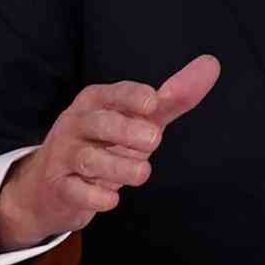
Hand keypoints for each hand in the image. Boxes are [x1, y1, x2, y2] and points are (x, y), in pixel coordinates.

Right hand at [0, 55, 221, 252]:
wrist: (53, 185)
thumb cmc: (105, 144)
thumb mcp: (138, 120)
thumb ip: (173, 97)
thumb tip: (211, 65)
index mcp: (95, 102)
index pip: (111, 94)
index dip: (130, 97)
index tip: (152, 102)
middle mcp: (76, 125)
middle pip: (97, 123)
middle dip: (124, 129)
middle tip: (154, 139)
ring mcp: (64, 157)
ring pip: (87, 159)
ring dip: (117, 166)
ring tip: (143, 172)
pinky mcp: (60, 188)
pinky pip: (74, 190)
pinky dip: (94, 196)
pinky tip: (112, 198)